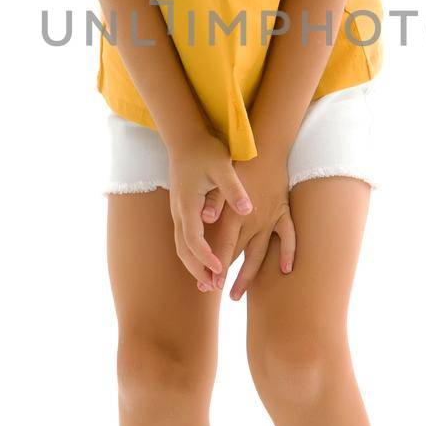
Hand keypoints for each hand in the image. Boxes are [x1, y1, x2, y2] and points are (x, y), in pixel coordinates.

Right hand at [167, 128, 252, 292]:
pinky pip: (183, 239)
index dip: (206, 258)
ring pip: (181, 246)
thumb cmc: (206, 151)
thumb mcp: (223, 167)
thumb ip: (234, 190)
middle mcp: (179, 211)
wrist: (185, 137)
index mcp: (188, 204)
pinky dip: (192, 254)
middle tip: (212, 288)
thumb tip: (247, 210)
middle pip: (184, 250)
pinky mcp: (181, 209)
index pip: (194, 240)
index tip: (219, 271)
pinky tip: (202, 261)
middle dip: (197, 271)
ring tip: (207, 282)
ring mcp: (178, 211)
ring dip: (193, 266)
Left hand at [209, 149, 296, 300]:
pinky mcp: (282, 212)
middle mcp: (254, 220)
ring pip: (260, 253)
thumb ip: (214, 200)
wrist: (269, 146)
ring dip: (248, 275)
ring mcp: (270, 218)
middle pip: (239, 254)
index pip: (224, 245)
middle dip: (226, 275)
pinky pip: (288, 237)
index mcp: (236, 213)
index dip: (217, 265)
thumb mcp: (222, 177)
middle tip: (215, 293)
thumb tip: (204, 218)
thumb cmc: (241, 160)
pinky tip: (285, 270)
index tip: (209, 283)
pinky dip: (288, 253)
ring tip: (236, 295)